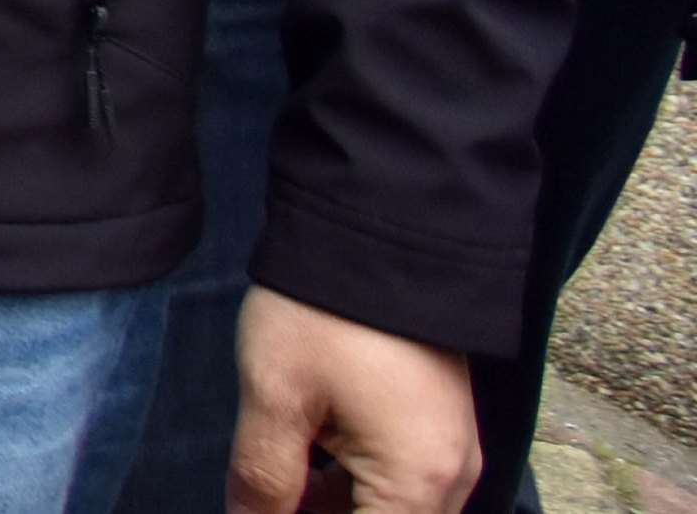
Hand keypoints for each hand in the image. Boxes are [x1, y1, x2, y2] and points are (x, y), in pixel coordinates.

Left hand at [230, 285, 474, 512]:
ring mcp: (452, 452)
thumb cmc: (325, 316)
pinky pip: (402, 481)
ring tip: (275, 486)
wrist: (378, 231)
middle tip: (264, 498)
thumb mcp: (276, 397)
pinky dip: (352, 486)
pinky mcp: (440, 426)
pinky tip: (302, 467)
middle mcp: (452, 479)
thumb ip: (263, 479)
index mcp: (419, 484)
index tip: (265, 509)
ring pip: (392, 508)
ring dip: (333, 506)